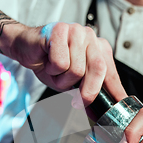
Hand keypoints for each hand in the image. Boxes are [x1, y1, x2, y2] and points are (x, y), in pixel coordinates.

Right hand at [9, 22, 126, 105]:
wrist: (25, 47)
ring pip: (77, 69)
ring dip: (62, 78)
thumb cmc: (49, 62)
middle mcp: (91, 37)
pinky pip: (60, 62)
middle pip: (98, 69)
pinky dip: (52, 69)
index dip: (115, 92)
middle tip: (78, 102)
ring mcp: (76, 31)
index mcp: (98, 48)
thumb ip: (86, 92)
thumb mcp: (72, 81)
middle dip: (88, 91)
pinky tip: (48, 61)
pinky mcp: (60, 30)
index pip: (111, 74)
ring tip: (55, 70)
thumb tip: (97, 112)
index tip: (117, 108)